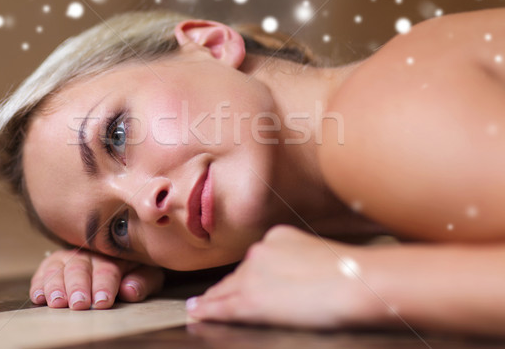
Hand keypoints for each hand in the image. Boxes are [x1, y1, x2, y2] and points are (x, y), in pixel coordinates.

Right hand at [29, 249, 163, 309]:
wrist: (120, 252)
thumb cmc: (135, 269)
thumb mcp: (147, 273)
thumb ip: (142, 281)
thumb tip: (129, 291)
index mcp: (113, 253)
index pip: (107, 269)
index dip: (104, 285)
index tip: (102, 301)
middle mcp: (88, 252)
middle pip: (80, 268)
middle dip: (78, 287)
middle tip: (78, 304)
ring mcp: (69, 256)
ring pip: (59, 269)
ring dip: (56, 286)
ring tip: (57, 302)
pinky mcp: (53, 263)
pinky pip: (43, 272)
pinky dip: (39, 284)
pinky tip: (38, 297)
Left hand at [186, 225, 372, 328]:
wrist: (353, 282)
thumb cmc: (350, 273)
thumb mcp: (319, 254)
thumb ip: (298, 261)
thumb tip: (295, 277)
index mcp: (277, 237)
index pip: (254, 260)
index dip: (244, 275)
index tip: (236, 282)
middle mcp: (259, 251)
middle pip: (237, 274)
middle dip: (226, 288)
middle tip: (208, 299)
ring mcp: (252, 275)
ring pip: (225, 290)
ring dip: (211, 300)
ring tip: (198, 307)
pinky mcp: (250, 300)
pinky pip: (221, 307)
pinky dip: (206, 310)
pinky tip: (196, 312)